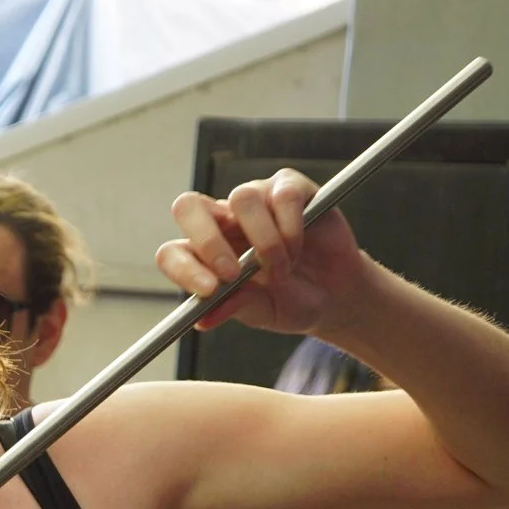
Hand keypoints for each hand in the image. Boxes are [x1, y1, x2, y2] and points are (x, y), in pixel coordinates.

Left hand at [155, 169, 371, 334]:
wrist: (335, 296)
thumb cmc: (290, 301)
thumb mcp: (261, 312)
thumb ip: (234, 307)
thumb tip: (203, 320)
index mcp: (204, 256)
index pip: (172, 252)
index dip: (183, 269)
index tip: (209, 291)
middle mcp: (223, 222)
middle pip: (189, 207)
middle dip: (207, 240)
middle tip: (233, 274)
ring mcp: (255, 201)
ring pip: (242, 199)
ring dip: (264, 242)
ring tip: (282, 271)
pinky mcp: (289, 188)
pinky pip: (282, 196)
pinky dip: (291, 227)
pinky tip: (299, 248)